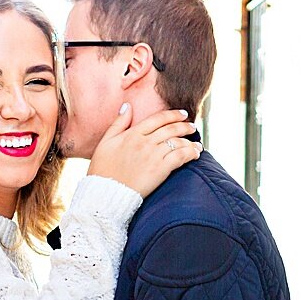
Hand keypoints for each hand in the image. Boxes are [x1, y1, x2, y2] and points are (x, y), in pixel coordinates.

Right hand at [87, 104, 201, 197]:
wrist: (106, 193)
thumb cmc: (103, 169)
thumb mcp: (106, 142)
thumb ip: (118, 123)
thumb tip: (127, 106)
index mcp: (132, 134)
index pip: (158, 119)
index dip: (173, 114)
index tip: (182, 114)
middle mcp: (145, 142)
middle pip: (171, 129)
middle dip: (185, 126)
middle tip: (192, 127)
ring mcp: (153, 155)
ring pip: (177, 142)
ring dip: (190, 141)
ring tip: (197, 144)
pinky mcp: (160, 169)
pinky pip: (180, 156)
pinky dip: (190, 153)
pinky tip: (195, 154)